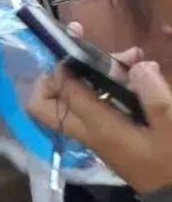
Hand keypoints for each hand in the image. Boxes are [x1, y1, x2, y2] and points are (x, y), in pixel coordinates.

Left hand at [25, 56, 171, 192]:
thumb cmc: (171, 160)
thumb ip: (154, 95)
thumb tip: (137, 65)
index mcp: (99, 126)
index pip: (66, 92)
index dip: (65, 66)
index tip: (76, 41)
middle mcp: (86, 130)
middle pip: (42, 106)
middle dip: (51, 78)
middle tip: (77, 57)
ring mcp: (92, 134)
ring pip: (68, 104)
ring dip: (86, 78)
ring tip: (130, 57)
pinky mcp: (104, 135)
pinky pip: (90, 108)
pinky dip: (102, 89)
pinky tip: (135, 76)